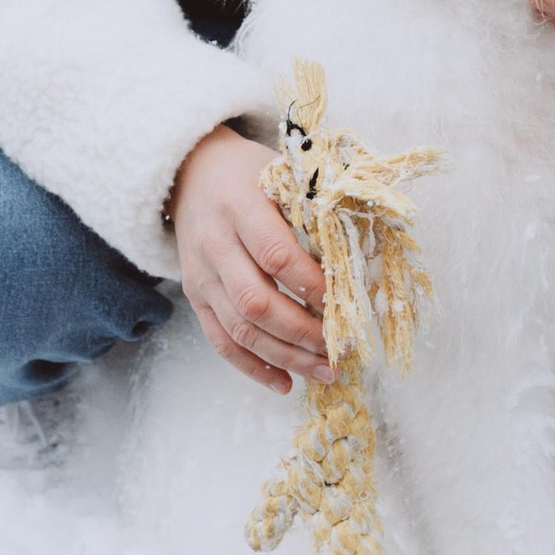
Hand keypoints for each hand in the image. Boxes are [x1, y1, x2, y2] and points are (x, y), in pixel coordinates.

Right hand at [170, 126, 330, 392]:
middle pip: (256, 302)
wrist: (191, 173)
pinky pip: (220, 341)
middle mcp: (215, 244)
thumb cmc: (249, 173)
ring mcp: (201, 275)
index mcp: (240, 206)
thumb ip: (315, 208)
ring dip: (285, 357)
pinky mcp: (195, 296)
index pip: (276, 254)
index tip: (345, 303)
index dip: (312, 285)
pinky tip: (285, 382)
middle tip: (340, 348)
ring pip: (240, 329)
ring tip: (324, 372)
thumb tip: (364, 252)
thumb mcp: (282, 173)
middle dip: (302, 332)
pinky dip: (252, 367)